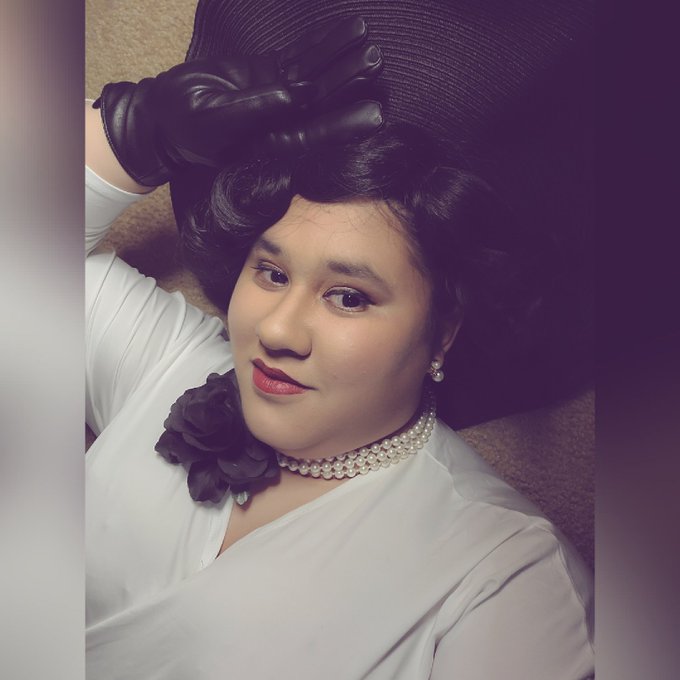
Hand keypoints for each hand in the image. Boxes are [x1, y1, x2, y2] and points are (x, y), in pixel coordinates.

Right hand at [94, 16, 383, 186]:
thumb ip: (256, 110)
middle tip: (376, 62)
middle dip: (350, 82)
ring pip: (317, 75)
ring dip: (342, 58)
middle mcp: (285, 123)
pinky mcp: (272, 74)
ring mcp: (281, 97)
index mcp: (275, 144)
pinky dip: (322, 43)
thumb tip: (295, 95)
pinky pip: (302, 56)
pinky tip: (347, 29)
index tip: (376, 113)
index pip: (317, 135)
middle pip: (324, 102)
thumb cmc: (185, 126)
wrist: (166, 114)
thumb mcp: (215, 120)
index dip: (346, 123)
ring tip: (368, 39)